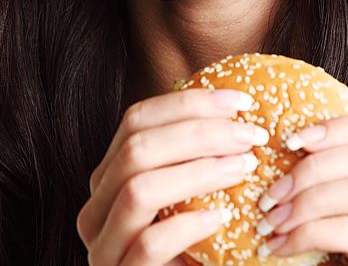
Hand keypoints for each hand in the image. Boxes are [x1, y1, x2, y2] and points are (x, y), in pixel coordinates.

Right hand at [76, 88, 269, 264]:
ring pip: (138, 190)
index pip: (137, 119)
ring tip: (244, 167)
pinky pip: (150, 243)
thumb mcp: (191, 190)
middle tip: (251, 134)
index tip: (241, 100)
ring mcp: (104, 246)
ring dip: (199, 172)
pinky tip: (222, 216)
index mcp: (110, 174)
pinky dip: (189, 225)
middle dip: (200, 133)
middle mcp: (97, 206)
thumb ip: (196, 153)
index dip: (189, 102)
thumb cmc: (194, 241)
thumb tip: (239, 103)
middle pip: (137, 148)